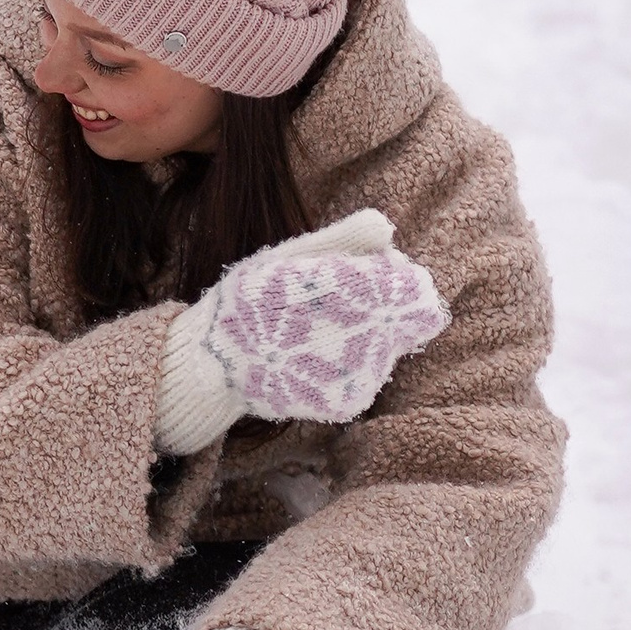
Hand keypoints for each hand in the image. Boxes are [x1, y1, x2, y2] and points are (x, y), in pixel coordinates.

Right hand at [155, 209, 447, 452]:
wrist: (213, 365)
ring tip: (319, 331)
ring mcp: (358, 375)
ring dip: (370, 333)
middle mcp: (360, 336)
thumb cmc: (248, 302)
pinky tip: (316, 355)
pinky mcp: (350, 403)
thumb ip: (340, 239)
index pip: (412, 284)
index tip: (371, 272)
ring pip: (394, 345)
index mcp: (344, 291)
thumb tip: (386, 226)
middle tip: (347, 302)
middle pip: (416, 317)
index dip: (397, 275)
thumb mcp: (285, 257)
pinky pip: (371, 373)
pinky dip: (353, 361)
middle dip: (390, 304)